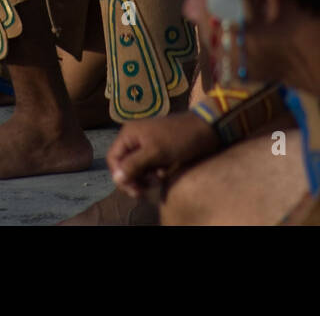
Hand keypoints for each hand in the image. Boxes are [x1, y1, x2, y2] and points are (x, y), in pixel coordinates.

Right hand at [106, 112, 220, 197]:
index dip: (120, 175)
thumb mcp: (155, 152)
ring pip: (137, 167)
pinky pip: (148, 166)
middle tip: (145, 190)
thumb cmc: (179, 138)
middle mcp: (134, 138)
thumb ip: (133, 165)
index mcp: (129, 134)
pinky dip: (153, 173)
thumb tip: (116, 178)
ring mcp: (146, 144)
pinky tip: (163, 174)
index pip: (113, 159)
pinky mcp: (157, 150)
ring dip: (144, 178)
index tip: (134, 189)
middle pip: (124, 164)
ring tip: (158, 180)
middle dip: (133, 178)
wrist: (205, 129)